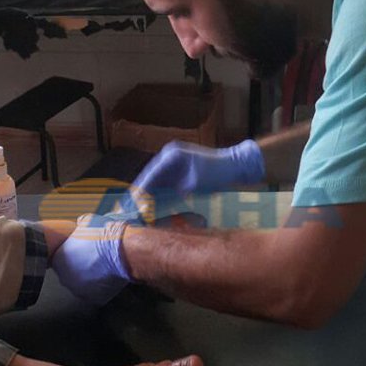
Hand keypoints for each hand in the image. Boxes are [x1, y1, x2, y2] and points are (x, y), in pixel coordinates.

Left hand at [51, 213, 132, 308]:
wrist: (121, 251)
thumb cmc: (103, 235)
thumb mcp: (87, 222)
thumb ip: (79, 225)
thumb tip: (81, 222)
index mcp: (58, 261)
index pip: (62, 262)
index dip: (75, 256)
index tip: (85, 252)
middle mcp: (65, 279)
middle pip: (71, 276)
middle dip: (82, 270)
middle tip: (95, 260)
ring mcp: (80, 292)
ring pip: (84, 287)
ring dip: (91, 280)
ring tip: (104, 268)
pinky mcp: (95, 299)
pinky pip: (97, 294)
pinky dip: (103, 288)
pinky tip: (110, 277)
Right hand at [120, 139, 264, 218]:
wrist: (234, 166)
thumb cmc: (217, 173)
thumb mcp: (196, 184)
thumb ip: (177, 191)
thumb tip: (159, 203)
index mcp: (172, 156)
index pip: (151, 174)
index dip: (141, 190)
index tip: (132, 203)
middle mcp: (169, 157)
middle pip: (150, 177)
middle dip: (141, 193)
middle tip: (131, 209)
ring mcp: (174, 163)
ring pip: (156, 180)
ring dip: (148, 194)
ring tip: (137, 209)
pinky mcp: (179, 170)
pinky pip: (164, 183)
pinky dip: (158, 194)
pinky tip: (152, 205)